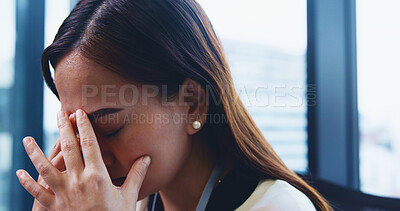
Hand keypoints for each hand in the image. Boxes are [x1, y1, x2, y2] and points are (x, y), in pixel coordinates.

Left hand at [17, 109, 150, 210]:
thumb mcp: (129, 197)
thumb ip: (136, 175)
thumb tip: (147, 158)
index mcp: (98, 176)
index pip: (90, 144)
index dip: (84, 126)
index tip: (80, 112)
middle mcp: (78, 181)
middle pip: (68, 149)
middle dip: (63, 129)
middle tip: (59, 113)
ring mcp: (63, 194)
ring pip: (45, 168)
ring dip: (35, 152)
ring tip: (27, 139)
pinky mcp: (53, 207)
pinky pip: (36, 193)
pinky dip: (27, 183)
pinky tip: (19, 173)